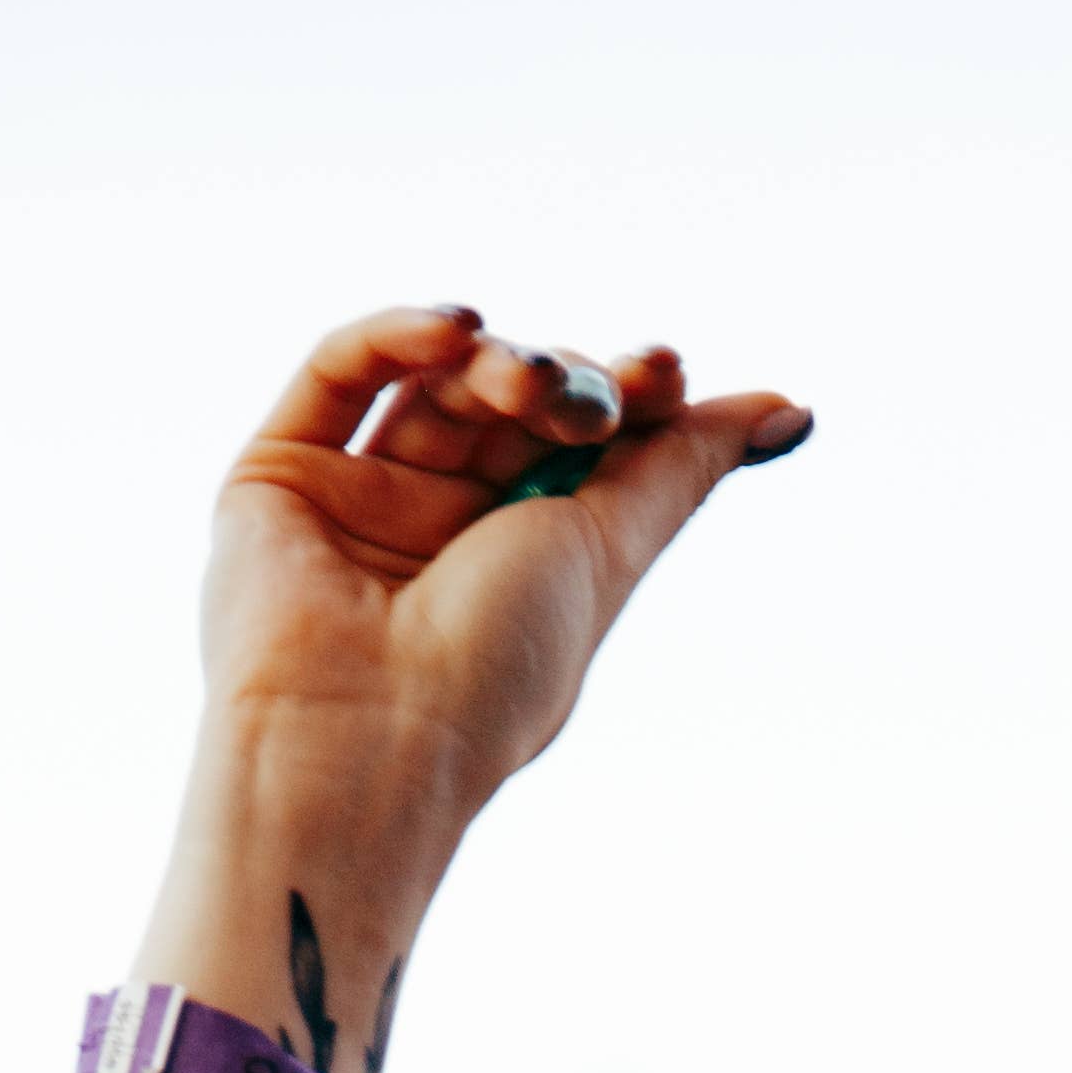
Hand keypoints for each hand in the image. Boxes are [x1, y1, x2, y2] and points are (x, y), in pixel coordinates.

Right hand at [193, 309, 811, 873]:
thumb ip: (682, 468)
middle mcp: (435, 525)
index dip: (622, 391)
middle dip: (566, 380)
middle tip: (595, 400)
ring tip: (529, 386)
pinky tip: (458, 329)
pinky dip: (401, 332)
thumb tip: (792, 407)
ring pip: (436, 378)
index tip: (667, 373)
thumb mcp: (608, 551)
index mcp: (514, 560)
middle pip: (510, 399)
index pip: (572, 440)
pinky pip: (342, 369)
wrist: (364, 743)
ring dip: (498, 362)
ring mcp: (355, 499)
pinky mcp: (279, 478)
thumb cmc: (491, 673)